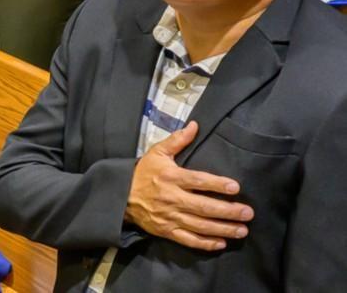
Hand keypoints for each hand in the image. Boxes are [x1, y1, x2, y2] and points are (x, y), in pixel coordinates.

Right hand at [124, 121, 252, 250]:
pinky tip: (221, 243)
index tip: (236, 187)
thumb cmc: (142, 172)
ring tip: (242, 230)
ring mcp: (169, 217)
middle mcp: (172, 198)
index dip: (217, 184)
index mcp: (171, 177)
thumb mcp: (157, 153)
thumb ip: (177, 140)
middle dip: (228, 211)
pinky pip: (188, 240)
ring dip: (223, 229)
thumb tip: (195, 125)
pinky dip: (205, 243)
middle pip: (204, 207)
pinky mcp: (166, 231)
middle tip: (248, 213)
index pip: (198, 181)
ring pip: (200, 226)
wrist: (120, 194)